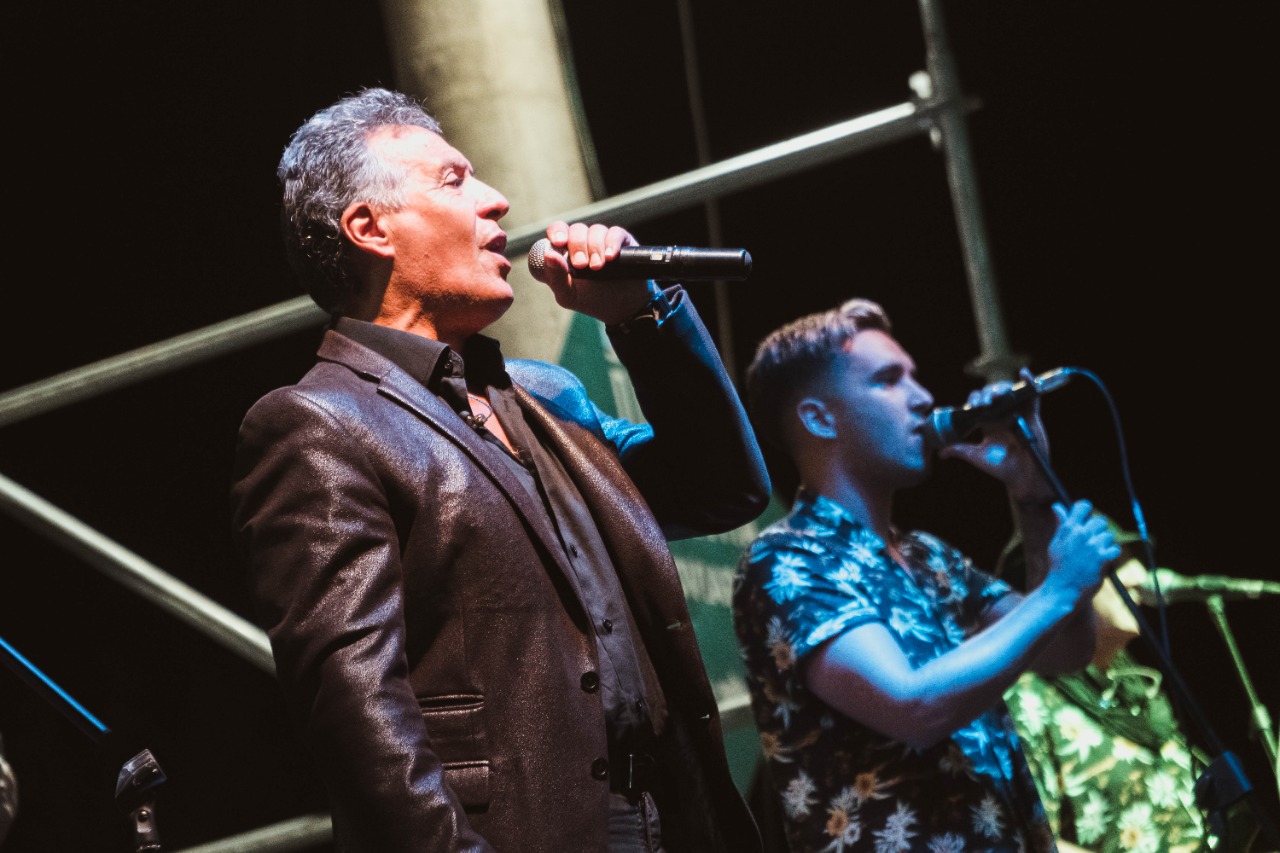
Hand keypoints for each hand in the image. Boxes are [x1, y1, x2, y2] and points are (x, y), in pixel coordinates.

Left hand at [533, 220, 656, 324]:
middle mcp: (584, 243)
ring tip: (598, 267)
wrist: (622, 310)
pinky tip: (610, 257)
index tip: (559, 243)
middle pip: (576, 230)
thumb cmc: (590, 300)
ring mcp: (603, 241)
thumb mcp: (568, 295)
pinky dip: (611, 243)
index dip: (557, 232)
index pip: (557, 231)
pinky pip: (615, 233)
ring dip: (595, 248)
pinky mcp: (622, 242)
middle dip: (577, 246)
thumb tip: (549, 255)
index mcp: (565, 252)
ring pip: (595, 230)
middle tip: (581, 264)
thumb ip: (555, 277)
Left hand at [937, 368, 1053, 503]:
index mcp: (987, 421)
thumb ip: (959, 450)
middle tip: (981, 404)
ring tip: (995, 396)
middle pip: (992, 394)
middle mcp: (1001, 414)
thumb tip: (940, 452)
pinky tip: (1023, 374)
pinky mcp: (1031, 415)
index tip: (970, 407)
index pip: (978, 402)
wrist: (1021, 479)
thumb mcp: (975, 457)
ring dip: (1001, 389)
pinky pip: (1032, 396)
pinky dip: (1029, 382)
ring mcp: (1016, 413)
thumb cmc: (1000, 467)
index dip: (974, 399)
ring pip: (1009, 392)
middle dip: (985, 394)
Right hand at [1045, 499, 1119, 598]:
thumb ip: (1061, 523)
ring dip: (1103, 542)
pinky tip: (1104, 555)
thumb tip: (1057, 506)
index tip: (1085, 517)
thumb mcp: (1056, 541)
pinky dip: (1111, 552)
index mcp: (1069, 527)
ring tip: (1095, 550)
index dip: (1086, 510)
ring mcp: (1092, 545)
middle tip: (1090, 538)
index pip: (1084, 506)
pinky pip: (1114, 548)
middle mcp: (1081, 534)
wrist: (1064, 583)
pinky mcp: (1102, 557)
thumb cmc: (1058, 562)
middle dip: (1097, 529)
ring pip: (1108, 535)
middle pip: (1099, 521)